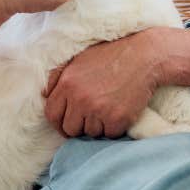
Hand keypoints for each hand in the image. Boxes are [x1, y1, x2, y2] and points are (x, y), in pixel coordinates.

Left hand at [43, 32, 159, 137]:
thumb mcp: (80, 58)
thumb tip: (44, 94)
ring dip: (99, 125)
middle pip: (69, 129)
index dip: (59, 121)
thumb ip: (59, 76)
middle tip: (93, 114)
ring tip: (109, 106)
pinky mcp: (117, 119)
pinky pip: (109, 134)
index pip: (51, 114)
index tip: (69, 121)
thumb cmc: (112, 55)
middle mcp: (80, 98)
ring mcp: (98, 110)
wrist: (145, 56)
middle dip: (79, 125)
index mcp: (67, 83)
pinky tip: (121, 110)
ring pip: (90, 133)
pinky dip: (115, 127)